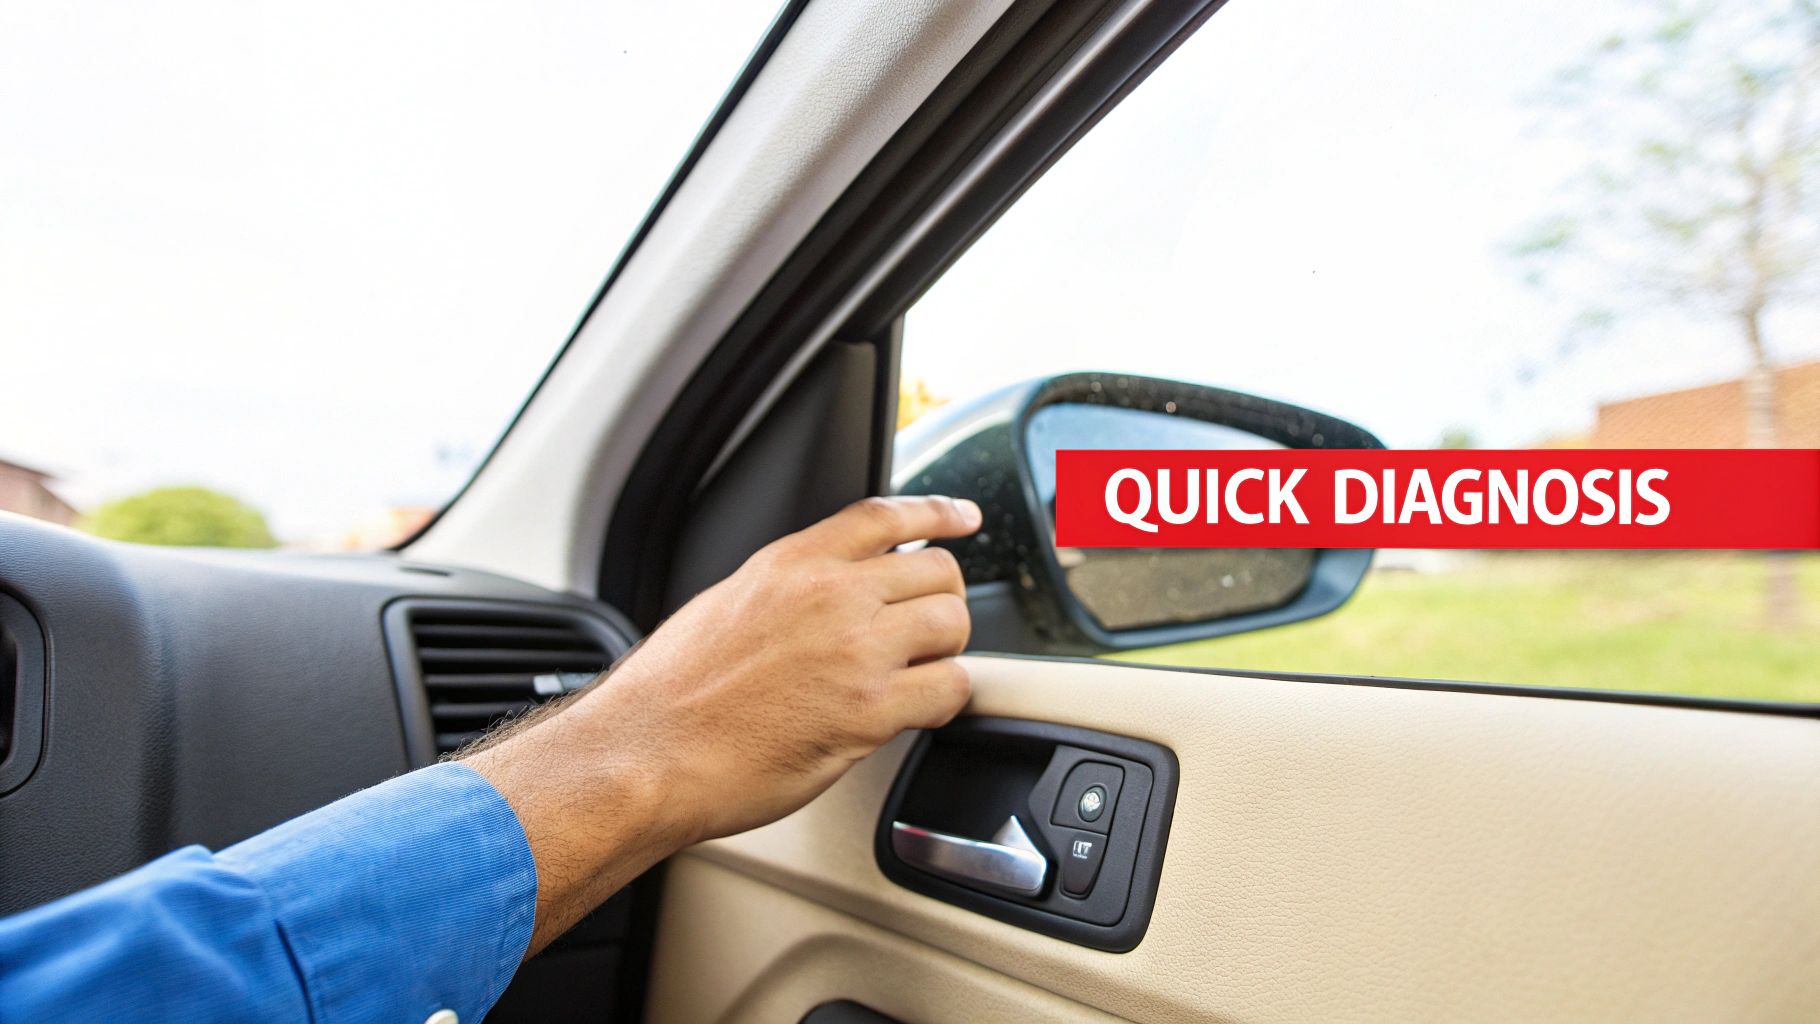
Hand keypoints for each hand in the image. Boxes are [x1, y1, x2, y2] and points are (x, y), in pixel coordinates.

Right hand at [464, 495, 980, 952]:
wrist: (646, 753)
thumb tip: (824, 597)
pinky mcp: (871, 710)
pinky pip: (950, 688)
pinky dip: (945, 700)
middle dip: (941, 602)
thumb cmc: (670, 696)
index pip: (886, 518)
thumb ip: (786, 590)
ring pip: (953, 625)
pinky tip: (921, 711)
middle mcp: (831, 595)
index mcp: (791, 563)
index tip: (964, 518)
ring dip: (946, 651)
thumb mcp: (724, 605)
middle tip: (926, 633)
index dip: (936, 514)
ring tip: (919, 674)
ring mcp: (856, 650)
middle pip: (938, 572)